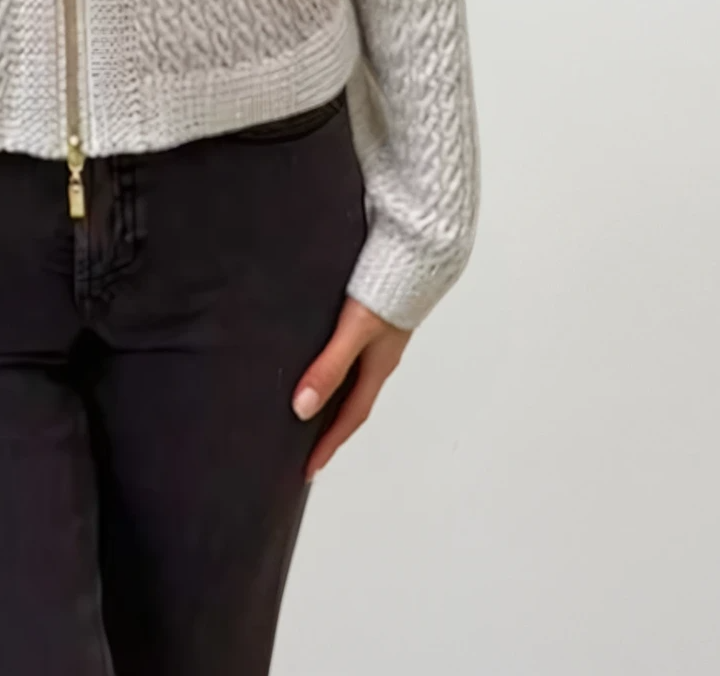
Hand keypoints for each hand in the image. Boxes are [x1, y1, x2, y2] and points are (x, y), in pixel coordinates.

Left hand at [291, 294, 410, 477]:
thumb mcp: (354, 332)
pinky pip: (351, 352)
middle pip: (352, 402)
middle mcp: (379, 358)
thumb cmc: (388, 289)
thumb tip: (303, 408)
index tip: (309, 470)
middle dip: (330, 426)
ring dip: (332, 395)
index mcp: (378, 368)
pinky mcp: (372, 317)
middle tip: (304, 446)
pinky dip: (335, 365)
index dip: (328, 444)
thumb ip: (330, 367)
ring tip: (306, 406)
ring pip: (352, 377)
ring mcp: (377, 338)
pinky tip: (320, 355)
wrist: (416, 248)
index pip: (349, 417)